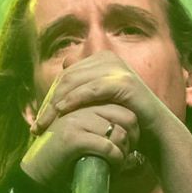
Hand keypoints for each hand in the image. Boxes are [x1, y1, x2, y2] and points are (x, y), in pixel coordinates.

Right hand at [18, 102, 139, 191]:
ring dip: (124, 152)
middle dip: (132, 138)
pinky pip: (107, 147)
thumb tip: (132, 129)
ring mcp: (76, 121)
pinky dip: (116, 161)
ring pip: (118, 132)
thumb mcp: (83, 134)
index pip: (122, 107)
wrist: (37, 173)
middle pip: (125, 116)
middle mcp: (79, 107)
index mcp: (83, 102)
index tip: (130, 144)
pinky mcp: (73, 138)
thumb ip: (100, 126)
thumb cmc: (63, 156)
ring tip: (119, 164)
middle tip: (128, 154)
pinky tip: (113, 169)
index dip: (131, 127)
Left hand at [27, 51, 174, 140]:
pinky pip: (91, 89)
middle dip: (49, 103)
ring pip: (75, 82)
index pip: (65, 76)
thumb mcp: (101, 101)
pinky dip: (74, 100)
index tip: (38, 122)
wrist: (155, 133)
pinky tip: (61, 112)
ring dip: (56, 104)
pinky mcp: (124, 82)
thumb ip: (84, 84)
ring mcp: (117, 68)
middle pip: (67, 78)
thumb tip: (66, 61)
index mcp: (101, 60)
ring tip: (44, 123)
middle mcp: (108, 59)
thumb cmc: (125, 120)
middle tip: (37, 126)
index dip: (48, 97)